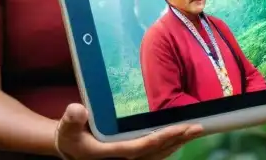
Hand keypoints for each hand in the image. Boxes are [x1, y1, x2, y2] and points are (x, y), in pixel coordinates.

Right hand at [54, 104, 202, 159]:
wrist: (70, 146)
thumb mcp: (67, 127)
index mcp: (109, 153)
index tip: (178, 128)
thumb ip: (72, 119)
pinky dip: (170, 146)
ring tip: (195, 131)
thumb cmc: (70, 135)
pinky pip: (155, 154)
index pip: (140, 147)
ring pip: (158, 154)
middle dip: (177, 140)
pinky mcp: (132, 157)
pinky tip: (180, 137)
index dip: (160, 139)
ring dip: (178, 143)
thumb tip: (77, 109)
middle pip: (155, 152)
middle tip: (198, 127)